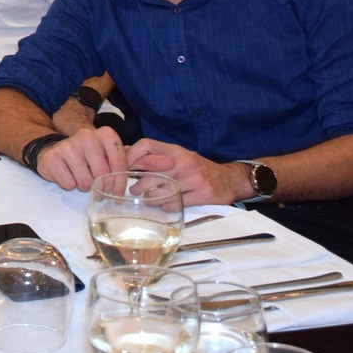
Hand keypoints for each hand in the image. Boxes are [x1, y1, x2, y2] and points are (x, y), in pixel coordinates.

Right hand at [34, 126, 127, 191]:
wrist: (56, 150)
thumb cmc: (88, 155)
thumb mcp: (108, 153)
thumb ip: (127, 158)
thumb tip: (155, 164)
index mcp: (105, 134)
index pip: (119, 162)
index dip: (120, 182)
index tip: (118, 193)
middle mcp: (87, 135)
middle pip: (102, 174)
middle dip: (102, 187)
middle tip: (99, 189)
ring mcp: (69, 145)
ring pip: (86, 181)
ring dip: (85, 186)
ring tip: (82, 177)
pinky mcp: (54, 157)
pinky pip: (69, 183)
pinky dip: (70, 185)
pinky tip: (69, 175)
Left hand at [125, 138, 246, 205]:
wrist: (230, 179)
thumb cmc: (197, 168)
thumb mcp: (177, 156)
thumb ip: (154, 155)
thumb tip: (124, 151)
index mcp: (176, 151)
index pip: (147, 145)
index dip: (130, 156)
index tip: (122, 168)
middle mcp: (184, 162)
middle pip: (149, 174)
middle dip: (137, 186)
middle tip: (135, 191)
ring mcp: (194, 179)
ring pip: (160, 192)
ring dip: (150, 199)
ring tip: (148, 199)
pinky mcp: (203, 195)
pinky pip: (174, 204)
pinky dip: (166, 207)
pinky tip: (167, 205)